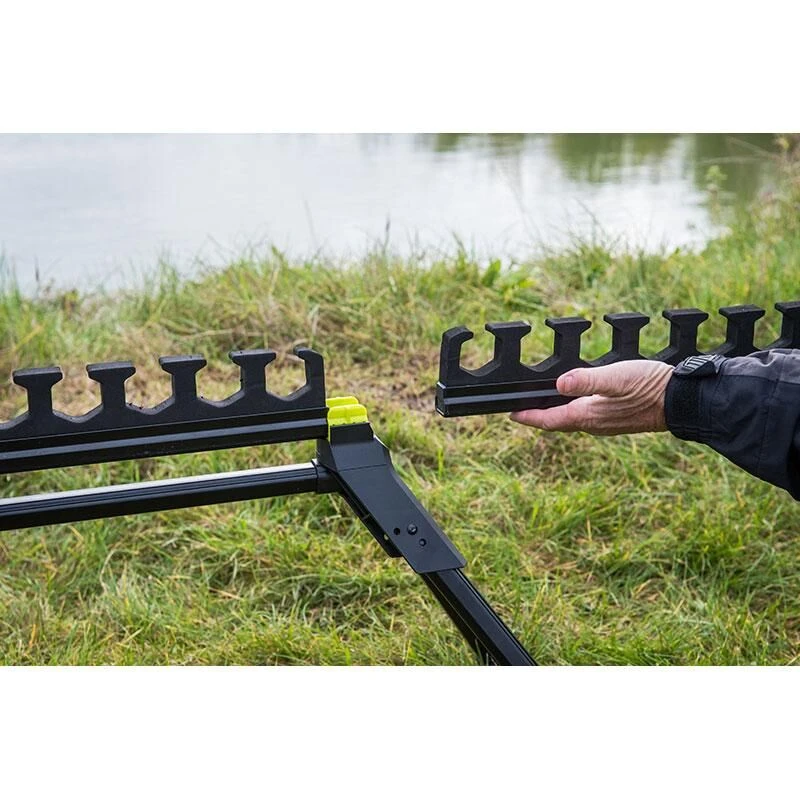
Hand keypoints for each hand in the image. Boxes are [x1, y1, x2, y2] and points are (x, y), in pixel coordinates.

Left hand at [510, 360, 673, 435]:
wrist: (683, 401)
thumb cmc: (650, 387)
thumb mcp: (616, 378)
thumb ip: (587, 380)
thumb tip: (559, 383)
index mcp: (588, 416)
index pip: (549, 419)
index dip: (528, 416)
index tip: (510, 414)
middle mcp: (594, 424)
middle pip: (557, 422)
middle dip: (538, 416)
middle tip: (521, 410)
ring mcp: (606, 423)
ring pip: (572, 421)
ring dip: (555, 414)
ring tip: (542, 404)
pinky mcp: (617, 419)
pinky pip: (587, 417)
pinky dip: (573, 410)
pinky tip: (577, 400)